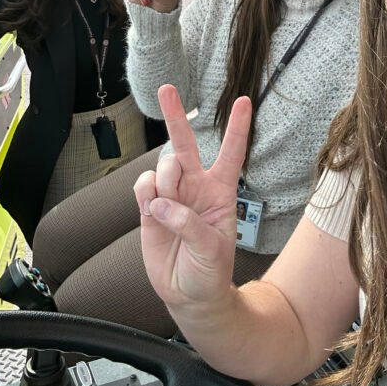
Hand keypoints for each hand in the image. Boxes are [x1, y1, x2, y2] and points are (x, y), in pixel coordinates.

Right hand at [134, 85, 250, 314]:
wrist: (188, 296)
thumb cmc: (210, 272)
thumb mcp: (213, 251)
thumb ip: (189, 224)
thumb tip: (162, 204)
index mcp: (221, 192)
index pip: (231, 154)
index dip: (237, 128)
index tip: (243, 101)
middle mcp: (196, 187)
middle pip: (185, 144)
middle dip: (176, 114)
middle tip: (167, 89)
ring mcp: (171, 195)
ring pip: (162, 166)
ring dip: (164, 180)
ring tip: (166, 207)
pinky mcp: (150, 207)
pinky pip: (142, 184)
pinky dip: (145, 192)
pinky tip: (152, 208)